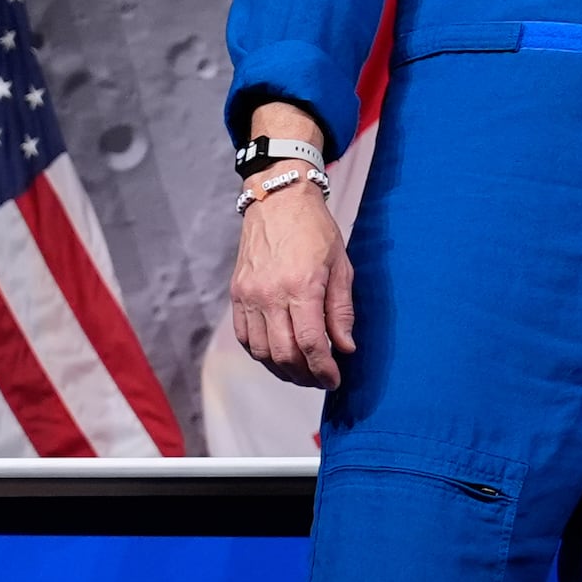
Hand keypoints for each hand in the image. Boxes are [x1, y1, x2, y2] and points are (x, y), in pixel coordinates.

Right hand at [229, 164, 354, 389]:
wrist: (277, 201)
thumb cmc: (315, 230)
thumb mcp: (341, 266)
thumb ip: (342, 311)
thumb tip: (345, 347)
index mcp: (301, 286)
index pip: (310, 343)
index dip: (323, 369)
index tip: (334, 380)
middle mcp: (270, 294)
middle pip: (283, 354)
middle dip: (304, 375)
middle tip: (320, 380)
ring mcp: (249, 296)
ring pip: (261, 351)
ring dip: (282, 369)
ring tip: (302, 372)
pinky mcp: (237, 294)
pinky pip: (245, 336)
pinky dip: (261, 353)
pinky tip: (278, 356)